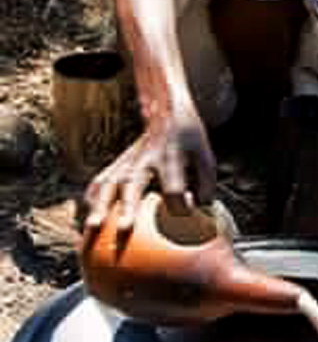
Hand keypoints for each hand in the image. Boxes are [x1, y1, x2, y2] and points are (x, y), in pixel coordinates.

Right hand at [82, 106, 215, 239]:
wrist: (166, 112)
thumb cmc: (189, 140)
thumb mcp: (205, 156)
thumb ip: (207, 185)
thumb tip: (201, 213)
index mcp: (171, 157)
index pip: (174, 188)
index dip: (180, 204)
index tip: (188, 213)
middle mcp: (145, 160)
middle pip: (133, 185)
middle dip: (128, 208)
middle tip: (123, 229)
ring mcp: (127, 161)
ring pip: (108, 184)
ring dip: (99, 207)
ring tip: (92, 229)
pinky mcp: (116, 163)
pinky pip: (99, 183)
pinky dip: (92, 200)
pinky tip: (87, 219)